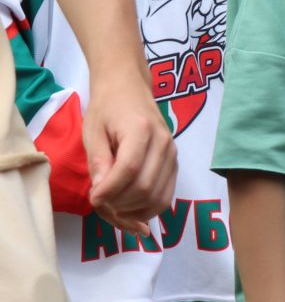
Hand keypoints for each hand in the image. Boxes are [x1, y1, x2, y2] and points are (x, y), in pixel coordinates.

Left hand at [82, 69, 174, 234]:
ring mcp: (173, 155)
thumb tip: (100, 195)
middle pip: (145, 187)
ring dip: (133, 211)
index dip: (109, 191)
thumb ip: (98, 162)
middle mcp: (163, 143)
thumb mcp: (93, 131)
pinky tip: (131, 211)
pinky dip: (148, 210)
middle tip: (100, 204)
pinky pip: (166, 196)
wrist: (130, 89)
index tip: (93, 199)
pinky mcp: (175, 164)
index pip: (128, 170)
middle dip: (119, 204)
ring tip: (113, 209)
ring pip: (158, 197)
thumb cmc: (107, 108)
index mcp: (141, 130)